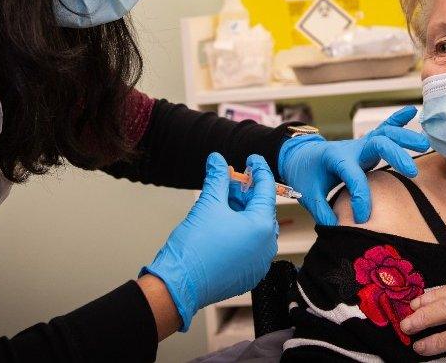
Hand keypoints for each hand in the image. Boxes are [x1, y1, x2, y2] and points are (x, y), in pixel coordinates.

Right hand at [142, 153, 277, 330]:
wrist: (179, 284)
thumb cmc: (194, 248)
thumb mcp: (208, 204)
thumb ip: (217, 178)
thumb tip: (217, 160)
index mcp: (262, 227)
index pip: (266, 190)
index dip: (259, 170)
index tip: (253, 160)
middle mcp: (267, 246)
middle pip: (260, 209)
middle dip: (245, 192)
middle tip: (228, 180)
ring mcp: (259, 263)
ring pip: (254, 228)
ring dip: (240, 211)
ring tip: (220, 201)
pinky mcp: (248, 274)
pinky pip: (248, 245)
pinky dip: (238, 231)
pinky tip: (221, 223)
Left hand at [278, 106, 429, 225]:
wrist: (301, 156)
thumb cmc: (305, 174)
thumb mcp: (308, 194)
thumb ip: (322, 211)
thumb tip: (335, 227)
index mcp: (335, 159)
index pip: (353, 176)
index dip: (360, 197)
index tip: (362, 217)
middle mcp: (351, 148)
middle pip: (377, 144)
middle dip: (396, 155)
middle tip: (412, 171)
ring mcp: (360, 143)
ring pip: (385, 133)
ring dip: (404, 137)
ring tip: (424, 144)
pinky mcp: (366, 143)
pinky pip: (384, 128)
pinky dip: (397, 119)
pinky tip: (412, 110)